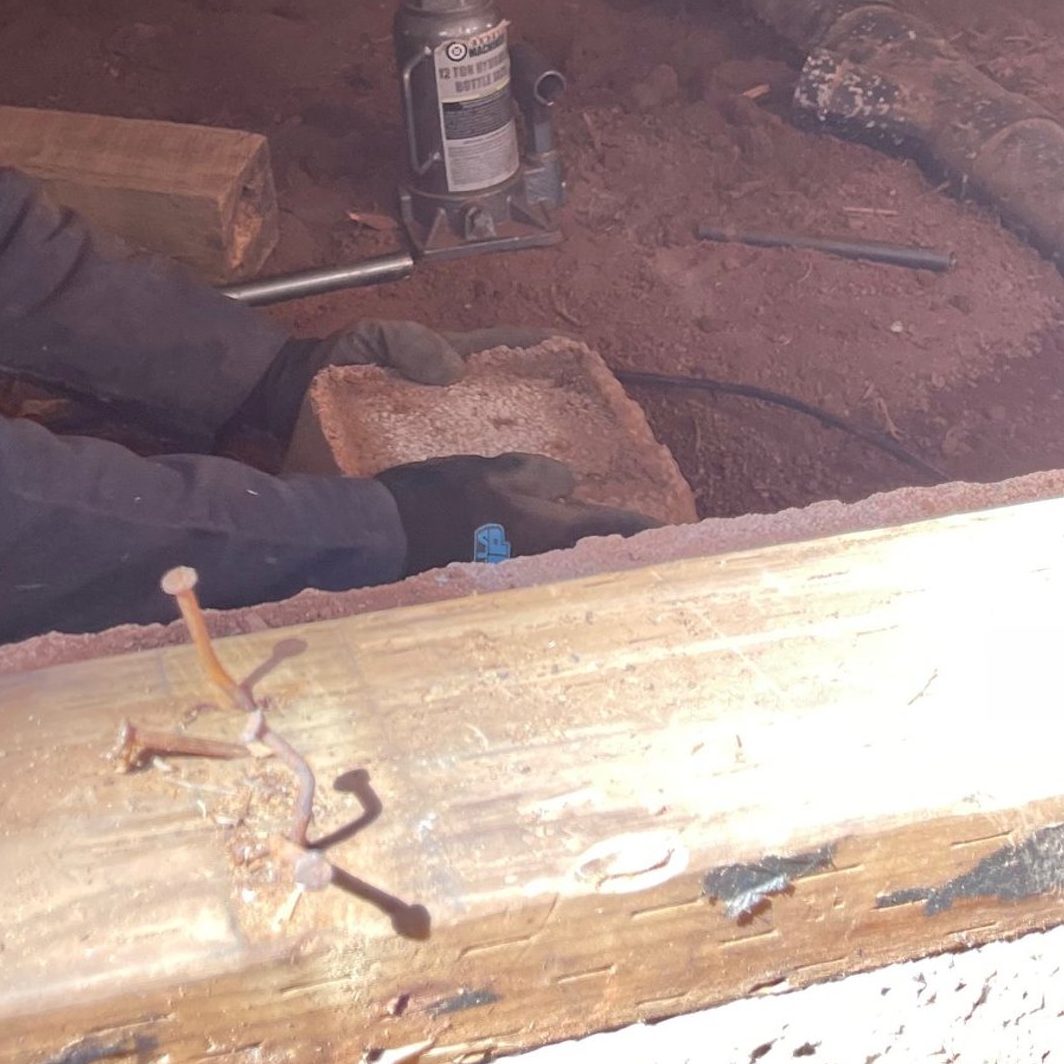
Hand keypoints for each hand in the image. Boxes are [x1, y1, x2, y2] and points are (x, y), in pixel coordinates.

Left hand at [222, 321, 556, 465]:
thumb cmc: (329, 364)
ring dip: (526, 463)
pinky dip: (485, 492)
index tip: (578, 361)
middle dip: (546, 415)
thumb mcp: (369, 339)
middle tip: (589, 434)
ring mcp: (431, 436)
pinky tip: (513, 509)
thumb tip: (455, 370)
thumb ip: (408, 342)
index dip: (537, 355)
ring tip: (573, 480)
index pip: (500, 355)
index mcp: (441, 367)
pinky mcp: (413, 468)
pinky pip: (457, 479)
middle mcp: (445, 404)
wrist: (286, 401)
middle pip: (507, 407)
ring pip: (490, 447)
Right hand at [375, 453, 649, 572]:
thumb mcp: (490, 470)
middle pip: (599, 565)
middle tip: (651, 555)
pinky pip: (540, 584)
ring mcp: (519, 586)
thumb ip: (535, 475)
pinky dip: (555, 576)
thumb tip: (569, 481)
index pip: (617, 532)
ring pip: (570, 577)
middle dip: (625, 559)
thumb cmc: (437, 498)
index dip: (650, 532)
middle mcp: (541, 567)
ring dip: (590, 569)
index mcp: (548, 531)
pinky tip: (551, 568)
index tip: (679, 535)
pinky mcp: (495, 593)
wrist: (383, 539)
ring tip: (608, 562)